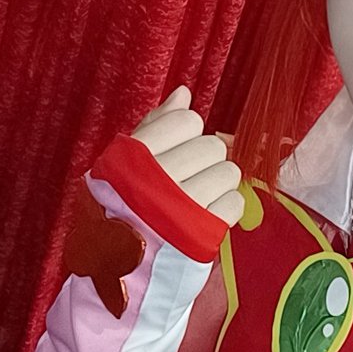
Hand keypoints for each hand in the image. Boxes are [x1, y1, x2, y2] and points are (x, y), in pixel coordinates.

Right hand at [131, 86, 244, 227]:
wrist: (117, 258)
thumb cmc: (123, 203)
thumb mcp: (126, 159)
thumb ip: (156, 123)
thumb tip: (184, 93)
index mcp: (134, 157)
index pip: (186, 121)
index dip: (185, 133)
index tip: (174, 149)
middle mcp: (158, 179)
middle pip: (212, 146)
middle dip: (204, 159)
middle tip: (186, 176)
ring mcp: (182, 207)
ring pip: (228, 172)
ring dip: (216, 183)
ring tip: (195, 197)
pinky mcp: (202, 233)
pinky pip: (235, 202)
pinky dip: (225, 207)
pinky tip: (204, 213)